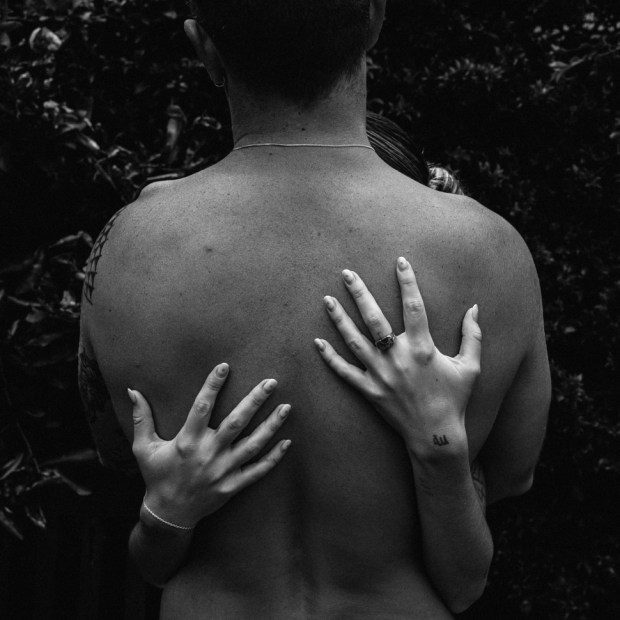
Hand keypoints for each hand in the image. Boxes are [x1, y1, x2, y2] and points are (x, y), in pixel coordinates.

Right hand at [129, 363, 290, 528]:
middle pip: (236, 423)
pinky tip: (288, 442)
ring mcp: (223, 471)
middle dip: (255, 401)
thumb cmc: (156, 476)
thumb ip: (141, 418)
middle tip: (271, 382)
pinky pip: (258, 471)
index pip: (202, 406)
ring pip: (253, 445)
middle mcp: (208, 454)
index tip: (225, 366)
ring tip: (287, 407)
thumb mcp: (143, 448)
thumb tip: (132, 390)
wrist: (168, 514)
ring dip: (271, 426)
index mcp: (187, 441)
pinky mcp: (233, 486)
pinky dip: (274, 458)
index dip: (213, 385)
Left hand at [314, 257, 480, 458]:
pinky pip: (345, 372)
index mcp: (423, 348)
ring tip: (327, 299)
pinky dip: (330, 358)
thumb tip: (475, 307)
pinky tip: (317, 342)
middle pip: (374, 319)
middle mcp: (398, 358)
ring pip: (354, 341)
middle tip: (347, 273)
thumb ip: (472, 335)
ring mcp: (381, 375)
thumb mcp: (470, 367)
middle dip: (360, 293)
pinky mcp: (369, 391)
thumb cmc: (455, 399)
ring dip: (339, 319)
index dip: (407, 281)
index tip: (400, 261)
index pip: (414, 306)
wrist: (436, 436)